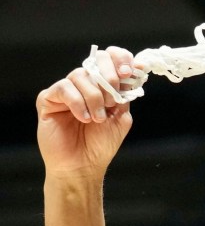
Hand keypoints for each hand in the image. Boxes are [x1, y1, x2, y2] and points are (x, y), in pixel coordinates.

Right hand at [36, 46, 139, 177]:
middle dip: (109, 77)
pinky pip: (64, 88)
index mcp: (102, 87)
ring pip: (81, 75)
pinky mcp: (49, 99)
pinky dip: (78, 103)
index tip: (131, 72)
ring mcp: (66, 91)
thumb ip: (126, 96)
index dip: (121, 60)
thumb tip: (134, 74)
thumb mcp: (121, 118)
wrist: (83, 166)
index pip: (110, 59)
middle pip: (96, 60)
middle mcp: (84, 85)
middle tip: (112, 101)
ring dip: (95, 97)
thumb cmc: (100, 145)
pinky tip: (84, 118)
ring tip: (98, 119)